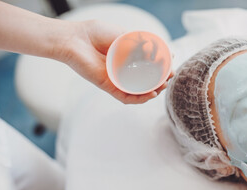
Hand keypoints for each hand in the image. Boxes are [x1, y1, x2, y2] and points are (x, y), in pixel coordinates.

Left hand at [54, 20, 172, 103]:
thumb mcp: (122, 34)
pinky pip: (126, 97)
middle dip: (160, 82)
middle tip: (168, 78)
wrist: (75, 39)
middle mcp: (123, 71)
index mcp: (128, 58)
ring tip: (161, 87)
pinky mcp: (109, 87)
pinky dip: (139, 99)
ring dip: (152, 92)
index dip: (161, 68)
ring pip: (138, 92)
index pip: (149, 67)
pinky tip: (150, 95)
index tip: (171, 64)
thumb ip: (138, 43)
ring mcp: (117, 80)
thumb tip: (155, 53)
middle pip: (145, 82)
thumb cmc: (95, 33)